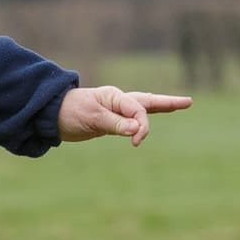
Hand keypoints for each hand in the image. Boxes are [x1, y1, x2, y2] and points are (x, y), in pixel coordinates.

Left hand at [57, 86, 192, 146]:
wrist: (51, 115)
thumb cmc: (70, 112)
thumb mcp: (92, 119)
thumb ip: (115, 124)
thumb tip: (138, 129)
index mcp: (115, 97)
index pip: (138, 110)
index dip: (142, 126)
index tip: (136, 142)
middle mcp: (118, 101)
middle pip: (148, 102)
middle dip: (168, 103)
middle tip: (188, 102)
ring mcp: (115, 110)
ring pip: (142, 109)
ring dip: (159, 108)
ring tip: (178, 105)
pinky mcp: (110, 121)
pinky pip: (131, 120)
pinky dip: (143, 120)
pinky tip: (148, 122)